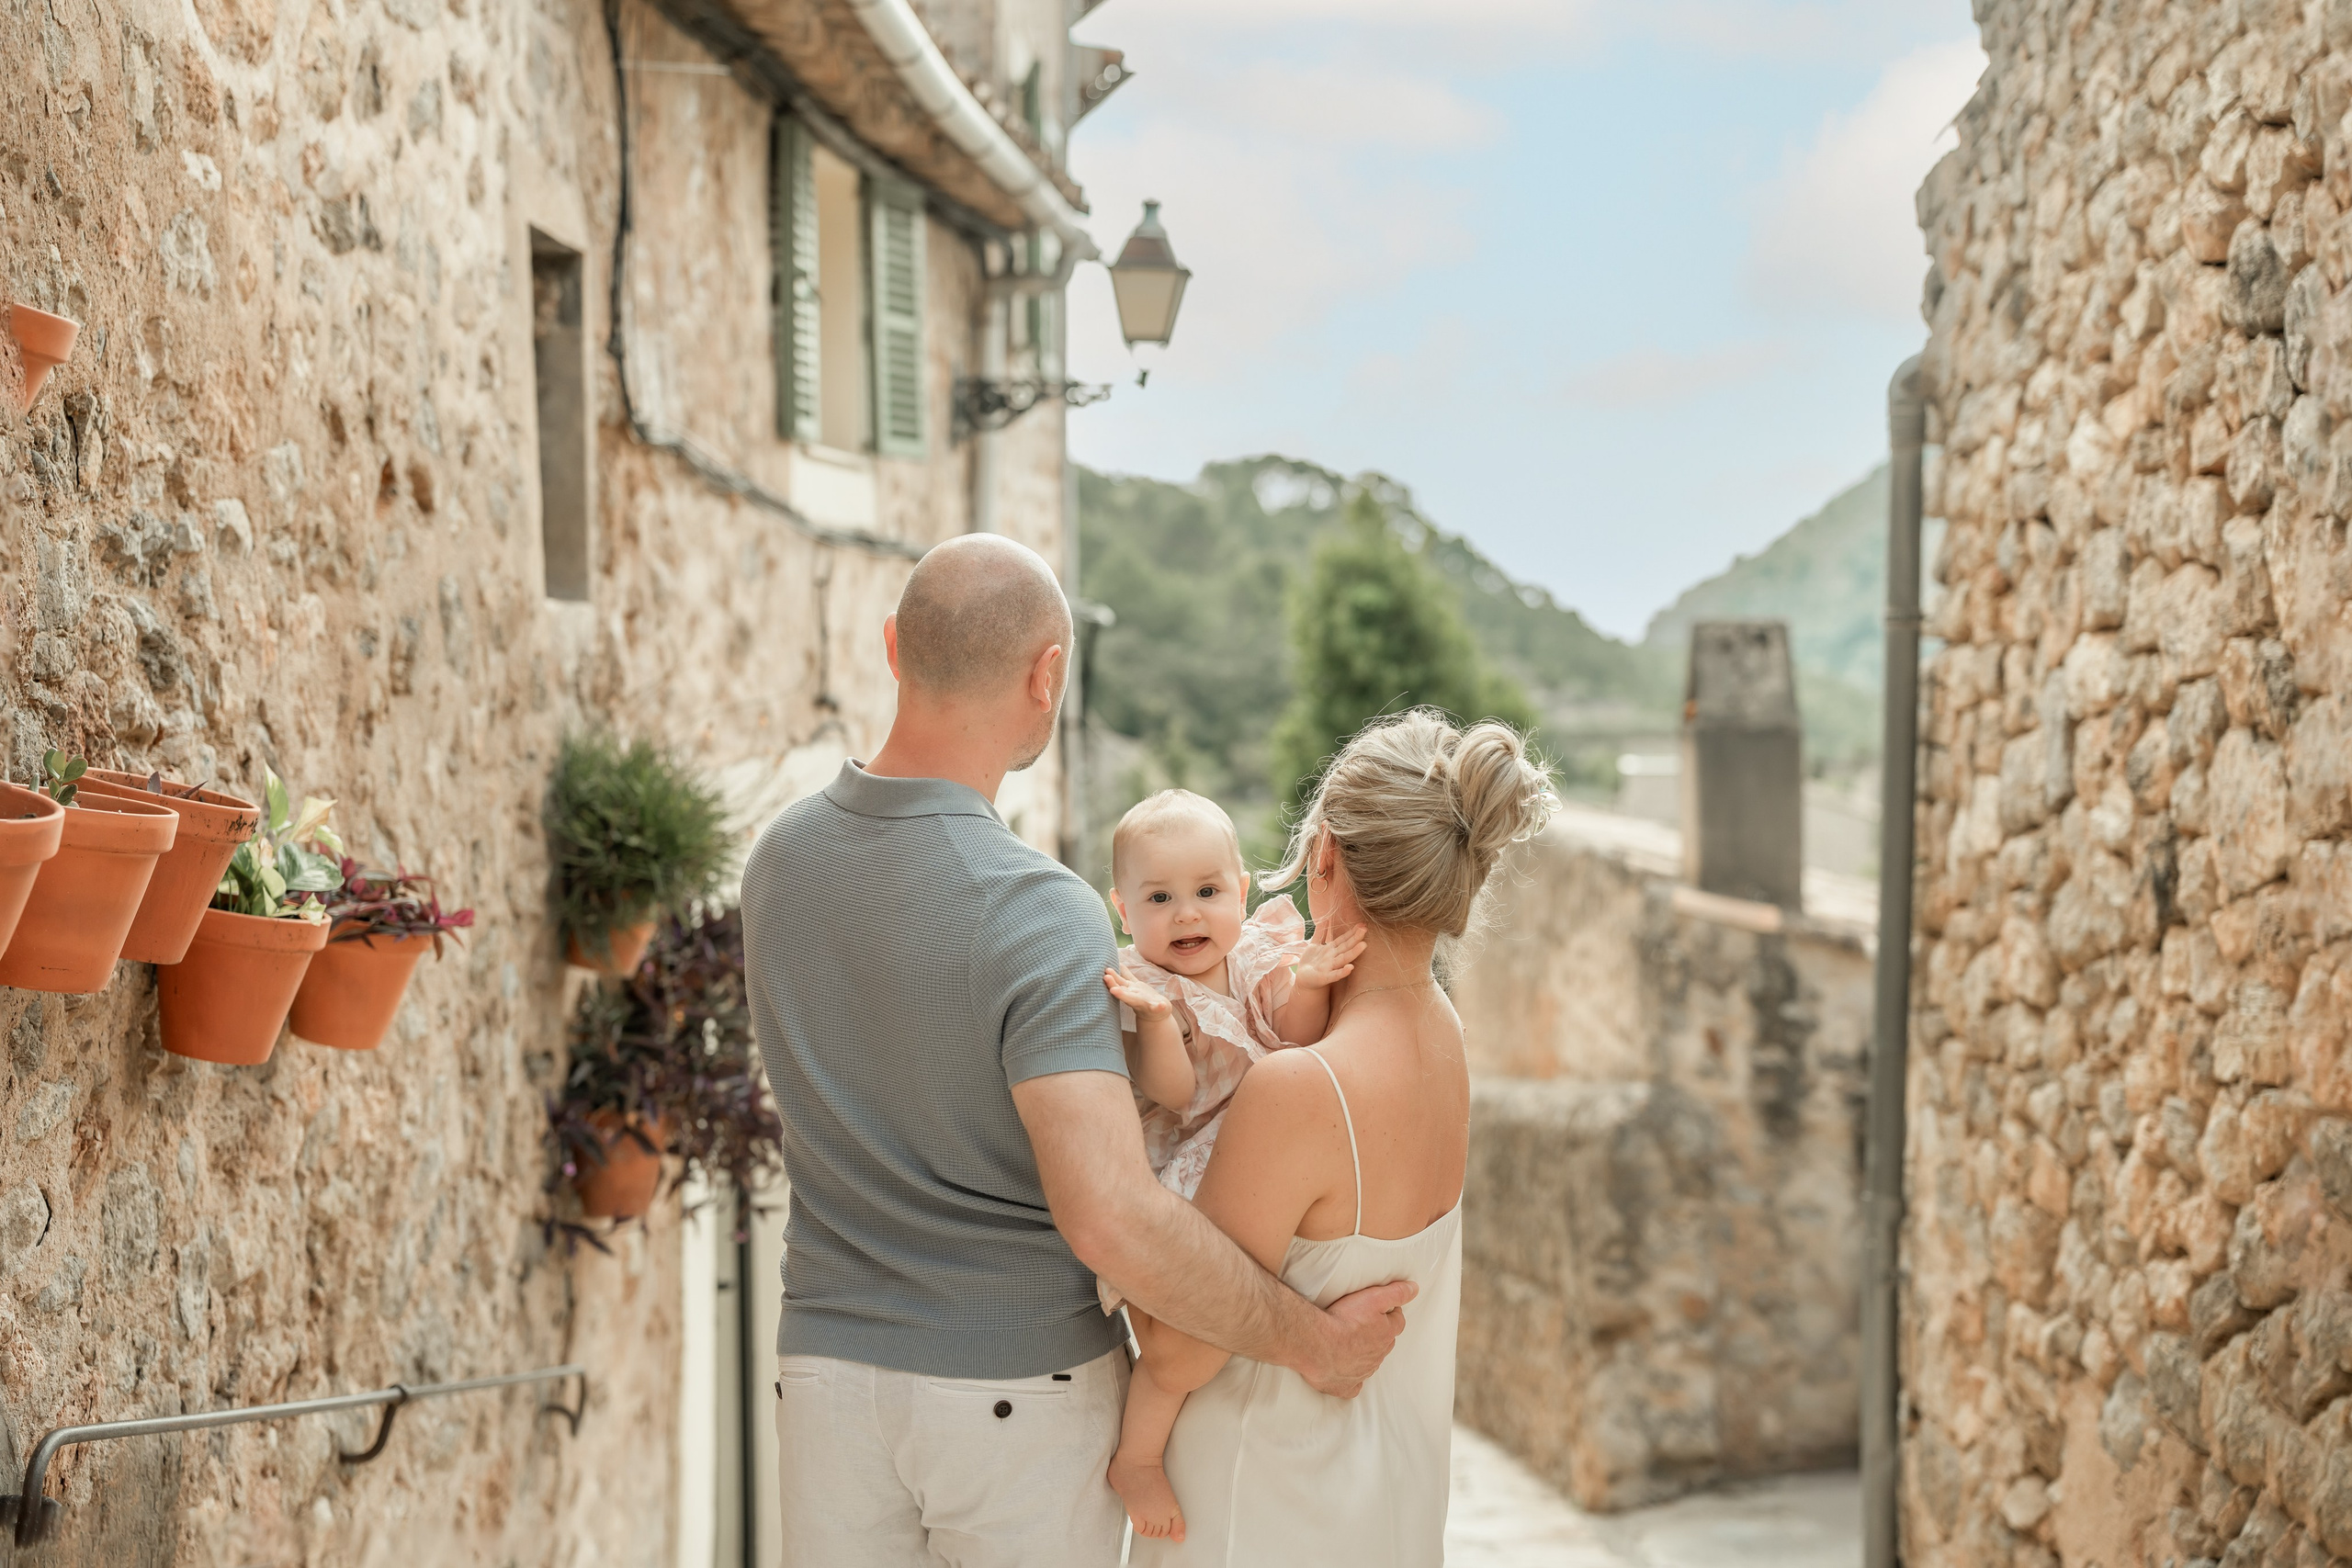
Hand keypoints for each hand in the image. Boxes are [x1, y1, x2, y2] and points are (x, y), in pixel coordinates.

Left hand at [1105, 967, 1173, 1020]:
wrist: (1155, 1012)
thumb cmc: (1159, 1012)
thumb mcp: (1160, 1010)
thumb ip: (1160, 1007)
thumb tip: (1162, 1005)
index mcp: (1137, 1002)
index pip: (1127, 998)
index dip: (1120, 994)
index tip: (1112, 990)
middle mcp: (1132, 996)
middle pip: (1121, 989)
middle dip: (1113, 984)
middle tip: (1105, 976)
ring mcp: (1132, 990)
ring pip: (1122, 982)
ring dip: (1114, 976)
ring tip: (1107, 969)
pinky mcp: (1136, 985)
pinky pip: (1128, 977)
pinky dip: (1124, 970)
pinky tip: (1118, 962)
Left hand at [1290, 922, 1366, 991]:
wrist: (1303, 979)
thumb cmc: (1311, 962)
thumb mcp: (1314, 944)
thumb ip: (1320, 932)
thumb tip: (1325, 918)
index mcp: (1331, 949)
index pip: (1344, 939)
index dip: (1352, 931)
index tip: (1362, 924)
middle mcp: (1333, 957)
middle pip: (1346, 946)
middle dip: (1355, 938)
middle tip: (1365, 929)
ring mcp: (1331, 967)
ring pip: (1343, 959)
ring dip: (1353, 952)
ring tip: (1363, 945)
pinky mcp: (1325, 977)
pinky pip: (1335, 975)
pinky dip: (1343, 972)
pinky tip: (1350, 968)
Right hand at [1299, 1279, 1415, 1397]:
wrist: (1318, 1346)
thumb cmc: (1343, 1321)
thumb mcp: (1373, 1298)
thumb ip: (1396, 1293)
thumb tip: (1414, 1289)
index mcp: (1386, 1335)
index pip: (1397, 1322)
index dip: (1391, 1313)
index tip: (1385, 1308)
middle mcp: (1377, 1355)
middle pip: (1385, 1343)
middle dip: (1380, 1334)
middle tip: (1367, 1324)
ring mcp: (1362, 1372)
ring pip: (1371, 1363)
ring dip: (1366, 1354)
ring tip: (1353, 1343)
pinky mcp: (1346, 1386)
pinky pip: (1354, 1385)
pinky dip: (1353, 1380)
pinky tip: (1347, 1374)